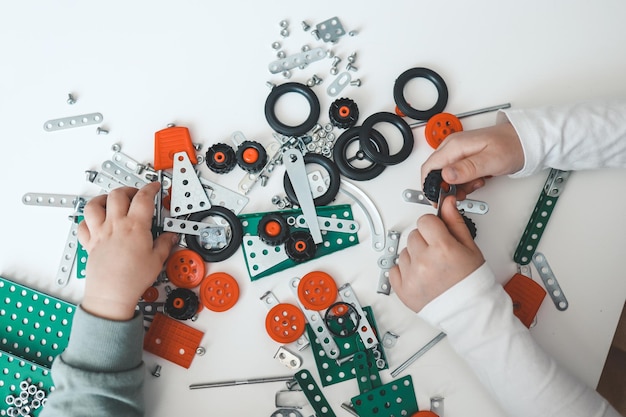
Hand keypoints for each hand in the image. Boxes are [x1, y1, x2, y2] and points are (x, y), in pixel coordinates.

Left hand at [77, 183, 177, 320]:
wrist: (111, 294)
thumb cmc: (132, 279)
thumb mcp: (157, 260)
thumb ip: (165, 244)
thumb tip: (170, 237)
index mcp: (135, 226)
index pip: (143, 197)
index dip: (151, 188)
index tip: (154, 187)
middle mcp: (115, 225)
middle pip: (118, 194)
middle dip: (129, 190)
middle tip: (136, 195)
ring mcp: (100, 232)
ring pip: (95, 204)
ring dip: (104, 199)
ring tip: (112, 201)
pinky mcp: (90, 243)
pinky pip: (83, 225)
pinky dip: (88, 220)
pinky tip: (96, 222)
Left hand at [389, 196, 484, 312]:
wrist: (469, 311)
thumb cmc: (472, 282)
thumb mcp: (469, 247)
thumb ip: (454, 222)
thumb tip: (447, 203)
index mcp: (442, 249)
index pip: (425, 221)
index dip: (433, 226)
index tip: (438, 234)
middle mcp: (424, 262)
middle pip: (414, 235)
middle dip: (425, 241)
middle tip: (438, 254)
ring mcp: (411, 277)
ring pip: (404, 251)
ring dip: (415, 256)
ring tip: (431, 268)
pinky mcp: (402, 290)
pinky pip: (394, 269)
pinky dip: (405, 271)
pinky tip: (420, 276)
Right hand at [421, 122, 523, 199]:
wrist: (525, 140)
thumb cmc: (512, 146)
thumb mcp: (490, 160)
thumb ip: (467, 169)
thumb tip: (446, 176)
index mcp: (454, 146)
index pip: (429, 168)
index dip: (429, 186)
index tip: (439, 199)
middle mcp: (452, 147)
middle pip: (435, 172)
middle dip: (445, 187)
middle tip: (461, 194)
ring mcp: (458, 152)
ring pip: (445, 175)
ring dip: (457, 186)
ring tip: (474, 185)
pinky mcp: (464, 157)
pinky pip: (455, 173)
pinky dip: (464, 182)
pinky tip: (476, 181)